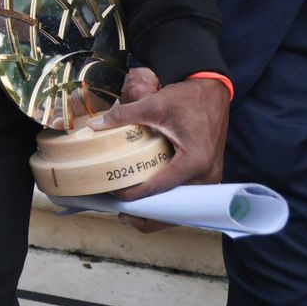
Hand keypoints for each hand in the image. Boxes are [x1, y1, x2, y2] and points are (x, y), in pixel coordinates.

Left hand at [91, 72, 228, 205]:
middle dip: (147, 214)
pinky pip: (187, 195)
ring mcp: (210, 178)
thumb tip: (94, 125)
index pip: (160, 188)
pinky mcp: (208, 174)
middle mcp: (207, 176)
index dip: (135, 194)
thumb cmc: (188, 98)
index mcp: (195, 162)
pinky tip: (149, 196)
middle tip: (121, 212)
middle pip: (174, 207)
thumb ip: (123, 115)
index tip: (115, 194)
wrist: (212, 91)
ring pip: (182, 206)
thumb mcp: (154, 104)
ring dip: (158, 209)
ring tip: (132, 208)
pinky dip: (168, 199)